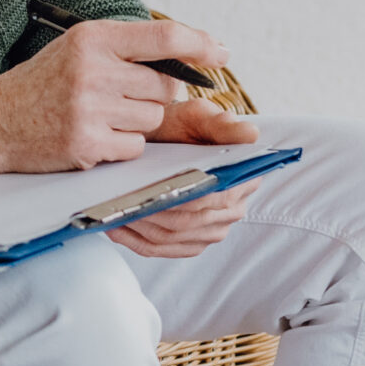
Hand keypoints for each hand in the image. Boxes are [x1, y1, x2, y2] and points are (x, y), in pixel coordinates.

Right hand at [0, 17, 230, 172]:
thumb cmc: (40, 85)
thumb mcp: (77, 49)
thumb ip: (127, 49)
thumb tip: (192, 59)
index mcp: (92, 38)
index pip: (164, 37)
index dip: (201, 45)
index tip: (220, 54)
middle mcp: (92, 69)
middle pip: (165, 85)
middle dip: (153, 95)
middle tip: (119, 98)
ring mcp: (89, 108)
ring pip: (153, 118)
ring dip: (136, 122)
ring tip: (98, 117)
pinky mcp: (87, 142)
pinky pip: (135, 146)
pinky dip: (121, 146)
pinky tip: (92, 136)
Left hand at [103, 93, 260, 255]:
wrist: (163, 138)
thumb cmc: (181, 126)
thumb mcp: (200, 115)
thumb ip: (223, 123)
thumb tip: (248, 133)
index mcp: (243, 179)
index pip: (216, 197)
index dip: (185, 198)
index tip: (155, 192)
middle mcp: (232, 208)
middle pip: (190, 221)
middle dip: (154, 213)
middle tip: (125, 202)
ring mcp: (211, 228)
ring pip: (173, 238)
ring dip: (141, 228)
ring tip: (115, 213)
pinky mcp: (190, 241)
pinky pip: (163, 249)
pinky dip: (137, 242)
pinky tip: (117, 228)